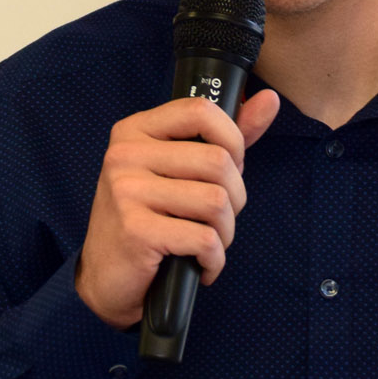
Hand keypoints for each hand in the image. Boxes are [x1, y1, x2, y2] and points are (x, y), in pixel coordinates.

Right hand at [75, 89, 279, 328]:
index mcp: (135, 131)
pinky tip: (200, 265)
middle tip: (218, 219)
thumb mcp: (182, 170)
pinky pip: (204, 239)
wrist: (108, 278)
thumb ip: (226, 136)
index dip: (232, 139)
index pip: (200, 110)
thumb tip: (269, 100)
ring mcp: (126, 191)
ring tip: (208, 244)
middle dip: (234, 198)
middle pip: (217, 161)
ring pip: (216, 201)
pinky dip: (214, 260)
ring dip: (225, 233)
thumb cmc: (150, 219)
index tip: (231, 166)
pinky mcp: (135, 230)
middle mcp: (125, 155)